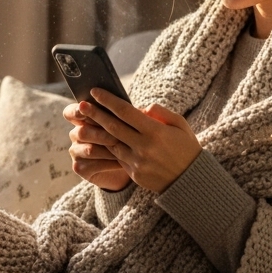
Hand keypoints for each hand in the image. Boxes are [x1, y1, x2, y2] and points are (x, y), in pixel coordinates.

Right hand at [63, 100, 131, 191]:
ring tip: (125, 151)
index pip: (71, 112)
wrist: (129, 165)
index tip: (85, 106)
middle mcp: (76, 134)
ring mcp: (76, 152)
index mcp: (82, 119)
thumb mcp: (129, 124)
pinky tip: (122, 163)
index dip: (76, 110)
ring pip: (89, 149)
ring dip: (108, 150)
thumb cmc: (128, 138)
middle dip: (101, 134)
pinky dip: (108, 164)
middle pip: (82, 132)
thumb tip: (147, 109)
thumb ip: (131, 115)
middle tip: (118, 137)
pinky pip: (91, 165)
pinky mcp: (80, 168)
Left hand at [76, 89, 201, 193]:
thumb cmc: (187, 148)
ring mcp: (137, 161)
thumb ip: (161, 112)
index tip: (95, 92)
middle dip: (95, 114)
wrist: (191, 181)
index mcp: (156, 131)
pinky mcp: (133, 173)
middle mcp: (144, 146)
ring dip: (96, 132)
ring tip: (84, 122)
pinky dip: (107, 147)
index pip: (126, 112)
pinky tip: (98, 139)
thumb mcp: (180, 125)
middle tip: (80, 105)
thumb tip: (141, 108)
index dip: (108, 101)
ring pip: (111, 143)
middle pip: (113, 127)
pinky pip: (117, 157)